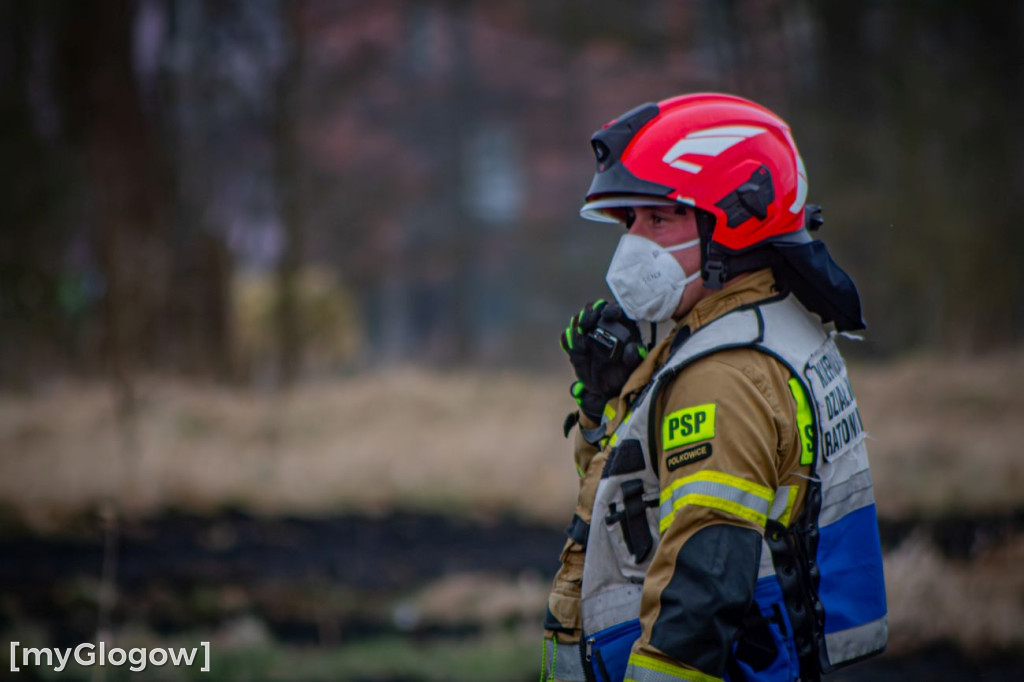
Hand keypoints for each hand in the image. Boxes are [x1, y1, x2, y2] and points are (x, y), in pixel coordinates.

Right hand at [560, 300, 645, 419]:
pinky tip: (574, 349)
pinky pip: (567, 337)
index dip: (609, 309)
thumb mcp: (634, 365)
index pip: (613, 308)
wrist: (608, 389)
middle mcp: (601, 325)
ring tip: (581, 342)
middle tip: (586, 324)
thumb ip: (634, 356)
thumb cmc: (625, 372)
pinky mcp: (574, 345)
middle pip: (592, 309)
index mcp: (619, 324)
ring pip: (577, 321)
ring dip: (577, 327)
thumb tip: (631, 350)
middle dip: (587, 314)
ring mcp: (586, 333)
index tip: (606, 315)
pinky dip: (568, 340)